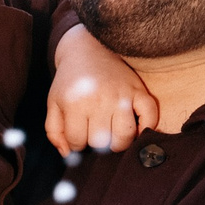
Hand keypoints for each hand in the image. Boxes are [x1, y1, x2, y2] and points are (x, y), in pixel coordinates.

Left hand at [46, 25, 158, 153]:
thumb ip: (55, 132)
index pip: (78, 142)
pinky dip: (146, 126)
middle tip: (95, 133)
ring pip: (125, 136)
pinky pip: (150, 115)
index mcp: (75, 104)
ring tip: (112, 135)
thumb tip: (67, 154)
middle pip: (101, 143)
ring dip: (119, 142)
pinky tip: (136, 129)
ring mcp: (122, 95)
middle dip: (96, 144)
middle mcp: (99, 100)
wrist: (87, 49)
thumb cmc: (70, 82)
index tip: (79, 133)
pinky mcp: (138, 90)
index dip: (76, 143)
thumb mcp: (54, 104)